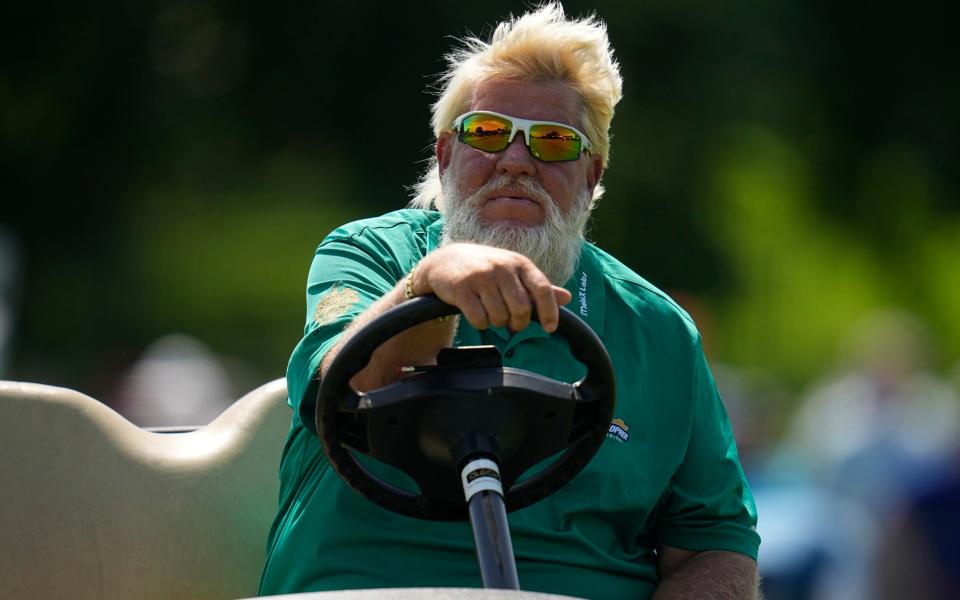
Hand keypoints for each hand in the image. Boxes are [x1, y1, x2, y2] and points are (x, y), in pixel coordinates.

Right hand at [411, 243, 571, 332]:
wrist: (445, 261)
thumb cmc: (486, 269)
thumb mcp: (513, 272)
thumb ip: (537, 286)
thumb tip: (567, 298)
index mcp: (519, 263)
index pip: (543, 289)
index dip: (549, 312)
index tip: (549, 328)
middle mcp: (501, 268)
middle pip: (521, 309)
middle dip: (518, 323)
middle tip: (512, 324)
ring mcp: (480, 277)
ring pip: (499, 317)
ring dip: (497, 323)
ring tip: (491, 313)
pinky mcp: (461, 289)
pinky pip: (479, 319)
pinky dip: (480, 323)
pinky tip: (476, 314)